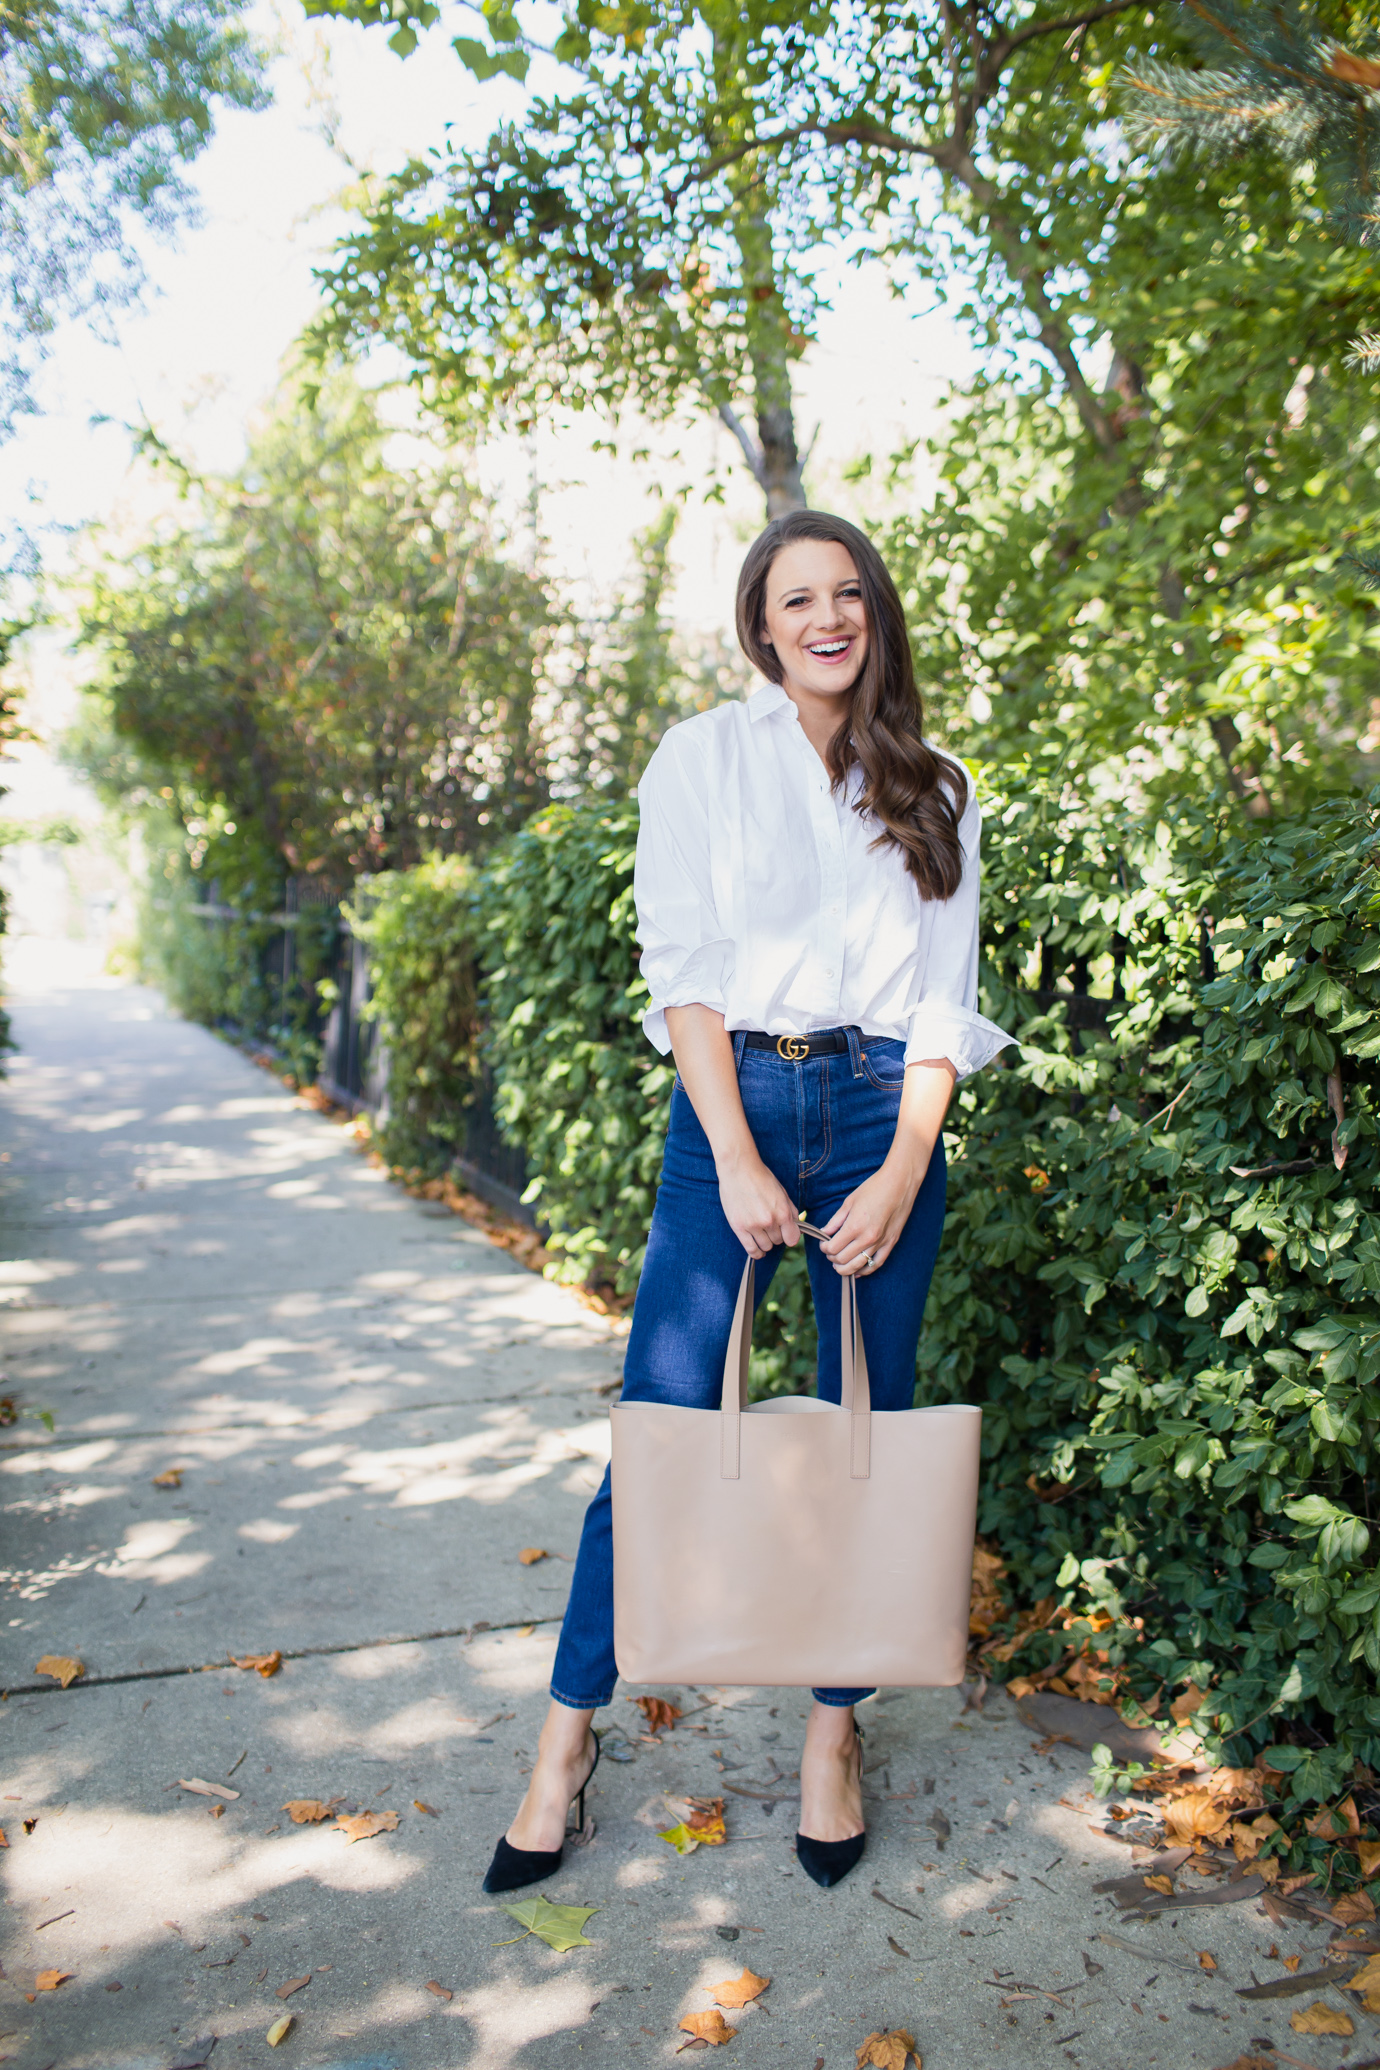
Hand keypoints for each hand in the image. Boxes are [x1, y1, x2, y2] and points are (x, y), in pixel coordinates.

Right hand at [718, 1153, 799, 1258]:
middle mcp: (769, 1221)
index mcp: (782, 1212)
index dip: (790, 1236)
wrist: (738, 1169)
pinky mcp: (739, 1227)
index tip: (785, 1233)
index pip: (792, 1239)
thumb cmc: (761, 1178)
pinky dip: (756, 1253)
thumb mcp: (782, 1192)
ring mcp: (753, 1225)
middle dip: (776, 1236)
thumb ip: (792, 1211)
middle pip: (778, 1242)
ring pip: (765, 1247)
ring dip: (765, 1242)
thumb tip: (798, 1227)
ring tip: (762, 1233)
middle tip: (770, 1226)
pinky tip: (758, 1251)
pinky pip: (751, 1249)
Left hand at [819, 1152, 927, 1276]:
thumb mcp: (849, 1202)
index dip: (824, 1247)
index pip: (832, 1248)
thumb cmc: (873, 1188)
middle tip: (829, 1251)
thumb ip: (835, 1221)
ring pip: (857, 1266)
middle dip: (832, 1257)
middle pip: (842, 1259)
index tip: (823, 1243)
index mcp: (854, 1226)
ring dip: (845, 1268)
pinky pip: (876, 1264)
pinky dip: (864, 1271)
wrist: (900, 1183)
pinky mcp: (891, 1243)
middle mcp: (867, 1238)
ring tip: (838, 1264)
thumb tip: (824, 1233)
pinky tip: (857, 1271)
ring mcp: (880, 1243)